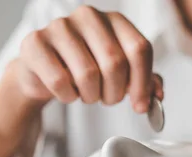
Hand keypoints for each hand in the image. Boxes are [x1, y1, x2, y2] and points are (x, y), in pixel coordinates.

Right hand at [0, 5, 163, 156]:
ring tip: (86, 93)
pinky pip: (60, 82)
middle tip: (107, 99)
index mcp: (114, 20)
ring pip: (88, 74)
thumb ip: (143, 82)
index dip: (142, 82)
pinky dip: (68, 97)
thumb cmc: (84, 71)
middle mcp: (88, 16)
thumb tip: (157, 95)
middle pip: (115, 63)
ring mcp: (59, 27)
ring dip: (91, 96)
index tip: (140, 106)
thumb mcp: (119, 75)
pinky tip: (67, 92)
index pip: (139, 48)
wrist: (42, 73)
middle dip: (114, 93)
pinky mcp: (35, 43)